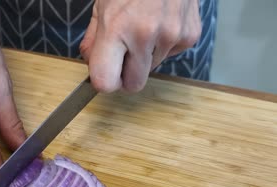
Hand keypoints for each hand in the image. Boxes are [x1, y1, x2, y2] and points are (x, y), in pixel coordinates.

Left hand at [80, 0, 201, 92]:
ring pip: (152, 69)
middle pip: (133, 85)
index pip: (106, 82)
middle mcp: (145, 36)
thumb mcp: (102, 4)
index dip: (104, 83)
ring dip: (146, 55)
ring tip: (145, 25)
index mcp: (116, 28)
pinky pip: (170, 55)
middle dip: (126, 74)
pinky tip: (161, 21)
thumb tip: (90, 61)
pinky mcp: (189, 36)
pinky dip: (163, 44)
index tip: (105, 75)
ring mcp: (171, 36)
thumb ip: (94, 38)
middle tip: (124, 52)